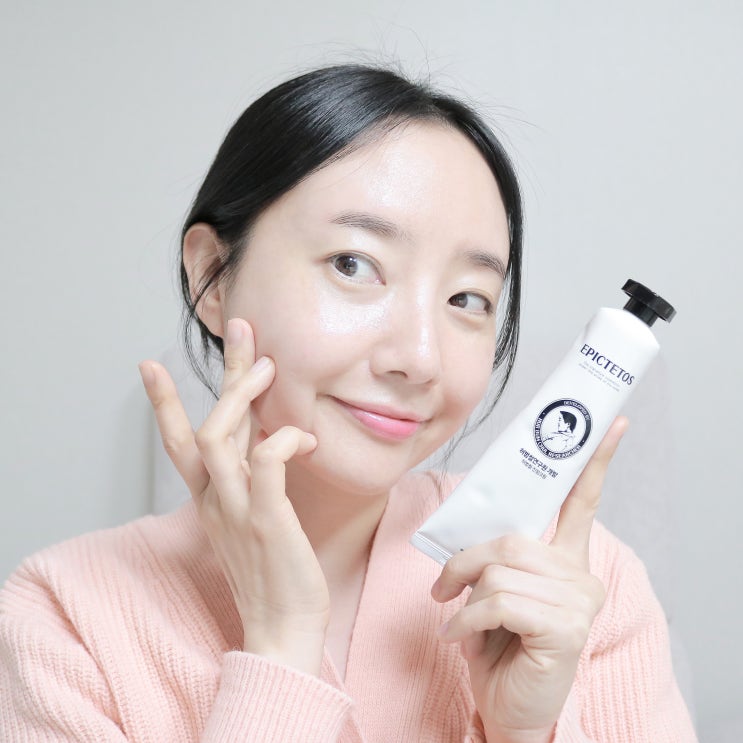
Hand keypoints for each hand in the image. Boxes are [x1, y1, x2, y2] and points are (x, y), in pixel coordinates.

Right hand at [138, 317, 329, 675]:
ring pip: (220, 436)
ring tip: (267, 364)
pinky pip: (266, 463)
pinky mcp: (266, 519)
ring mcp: (236, 509)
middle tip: (240, 328)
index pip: (180, 442)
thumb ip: (254, 480)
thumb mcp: (253, 520)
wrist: (282, 630)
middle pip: (205, 424)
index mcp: (211, 499)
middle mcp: (215, 499)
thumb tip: (270, 441)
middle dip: (222, 371)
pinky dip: (285, 439)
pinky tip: (306, 436)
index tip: (151, 365)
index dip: (166, 402)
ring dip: (242, 394)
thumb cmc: (275, 574)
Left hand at [431, 417, 627, 742]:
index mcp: (565, 560)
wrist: (510, 708)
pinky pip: (499, 602)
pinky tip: (462, 638)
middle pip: (511, 540)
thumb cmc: (500, 646)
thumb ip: (497, 558)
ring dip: (464, 595)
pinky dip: (468, 619)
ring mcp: (577, 602)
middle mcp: (579, 576)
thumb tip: (471, 537)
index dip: (595, 462)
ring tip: (455, 618)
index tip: (610, 424)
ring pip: (500, 570)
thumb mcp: (494, 592)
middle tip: (443, 587)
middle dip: (465, 561)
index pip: (582, 502)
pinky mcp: (565, 628)